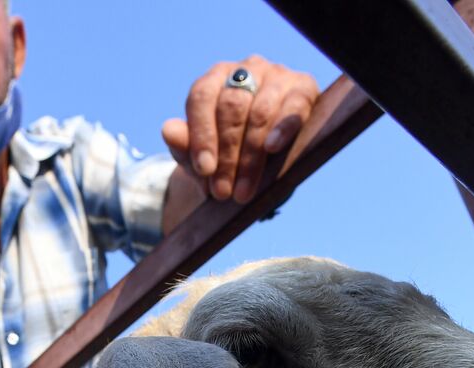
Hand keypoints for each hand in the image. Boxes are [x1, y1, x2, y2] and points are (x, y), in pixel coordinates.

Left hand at [161, 55, 318, 203]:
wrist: (264, 160)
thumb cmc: (227, 154)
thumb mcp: (203, 155)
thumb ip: (184, 145)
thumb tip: (168, 130)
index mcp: (215, 79)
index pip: (202, 97)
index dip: (202, 135)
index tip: (204, 170)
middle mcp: (246, 69)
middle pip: (231, 108)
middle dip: (227, 154)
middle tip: (222, 192)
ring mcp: (277, 76)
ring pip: (260, 112)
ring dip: (250, 157)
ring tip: (243, 190)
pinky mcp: (304, 88)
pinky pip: (295, 105)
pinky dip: (283, 127)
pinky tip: (272, 148)